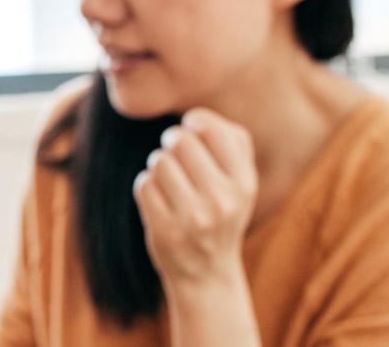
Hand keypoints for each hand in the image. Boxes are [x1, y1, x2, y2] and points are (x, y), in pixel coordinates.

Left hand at [133, 108, 258, 285]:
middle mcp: (222, 200)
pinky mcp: (165, 230)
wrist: (207, 271)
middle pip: (179, 141)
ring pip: (158, 162)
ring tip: (170, 182)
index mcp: (244, 183)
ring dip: (158, 167)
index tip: (191, 130)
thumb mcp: (241, 181)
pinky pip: (143, 184)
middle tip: (177, 158)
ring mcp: (192, 218)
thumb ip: (232, 141)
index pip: (211, 129)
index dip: (194, 122)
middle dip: (172, 144)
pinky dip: (147, 187)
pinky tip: (160, 200)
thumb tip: (196, 117)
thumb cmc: (222, 212)